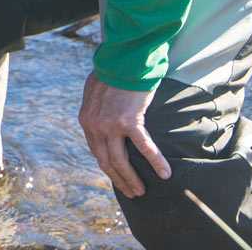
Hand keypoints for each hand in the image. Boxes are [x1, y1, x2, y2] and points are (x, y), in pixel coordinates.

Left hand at [78, 70, 170, 197]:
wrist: (122, 59)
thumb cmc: (112, 71)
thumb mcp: (94, 91)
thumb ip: (96, 107)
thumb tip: (101, 116)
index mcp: (86, 120)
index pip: (96, 151)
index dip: (108, 167)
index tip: (118, 177)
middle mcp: (95, 125)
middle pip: (106, 162)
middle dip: (119, 180)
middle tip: (132, 192)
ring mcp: (110, 125)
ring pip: (120, 161)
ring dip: (132, 179)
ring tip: (142, 191)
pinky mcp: (129, 121)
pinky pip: (144, 147)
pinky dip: (155, 162)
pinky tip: (164, 173)